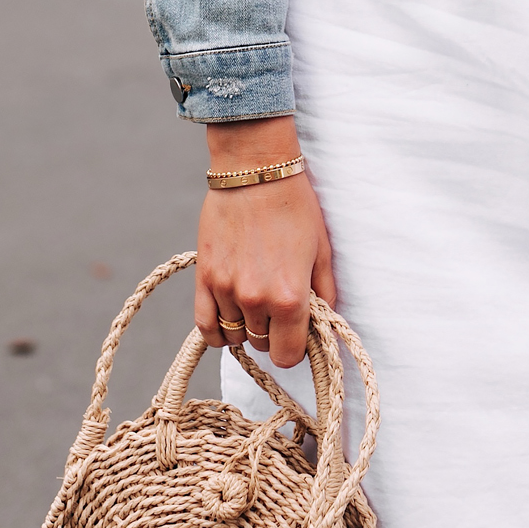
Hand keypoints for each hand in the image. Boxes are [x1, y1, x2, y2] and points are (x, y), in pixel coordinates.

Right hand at [194, 116, 335, 368]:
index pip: (288, 355)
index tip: (297, 336)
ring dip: (246, 327)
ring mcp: (226, 290)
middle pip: (261, 345)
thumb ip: (324, 294)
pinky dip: (216, 330)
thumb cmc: (295, 207)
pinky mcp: (204, 277)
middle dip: (273, 334)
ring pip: (234, 335)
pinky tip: (228, 321)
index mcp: (290, 297)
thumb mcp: (322, 251)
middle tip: (280, 310)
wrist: (256, 172)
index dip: (295, 349)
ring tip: (256, 304)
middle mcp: (256, 300)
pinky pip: (204, 325)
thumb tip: (324, 325)